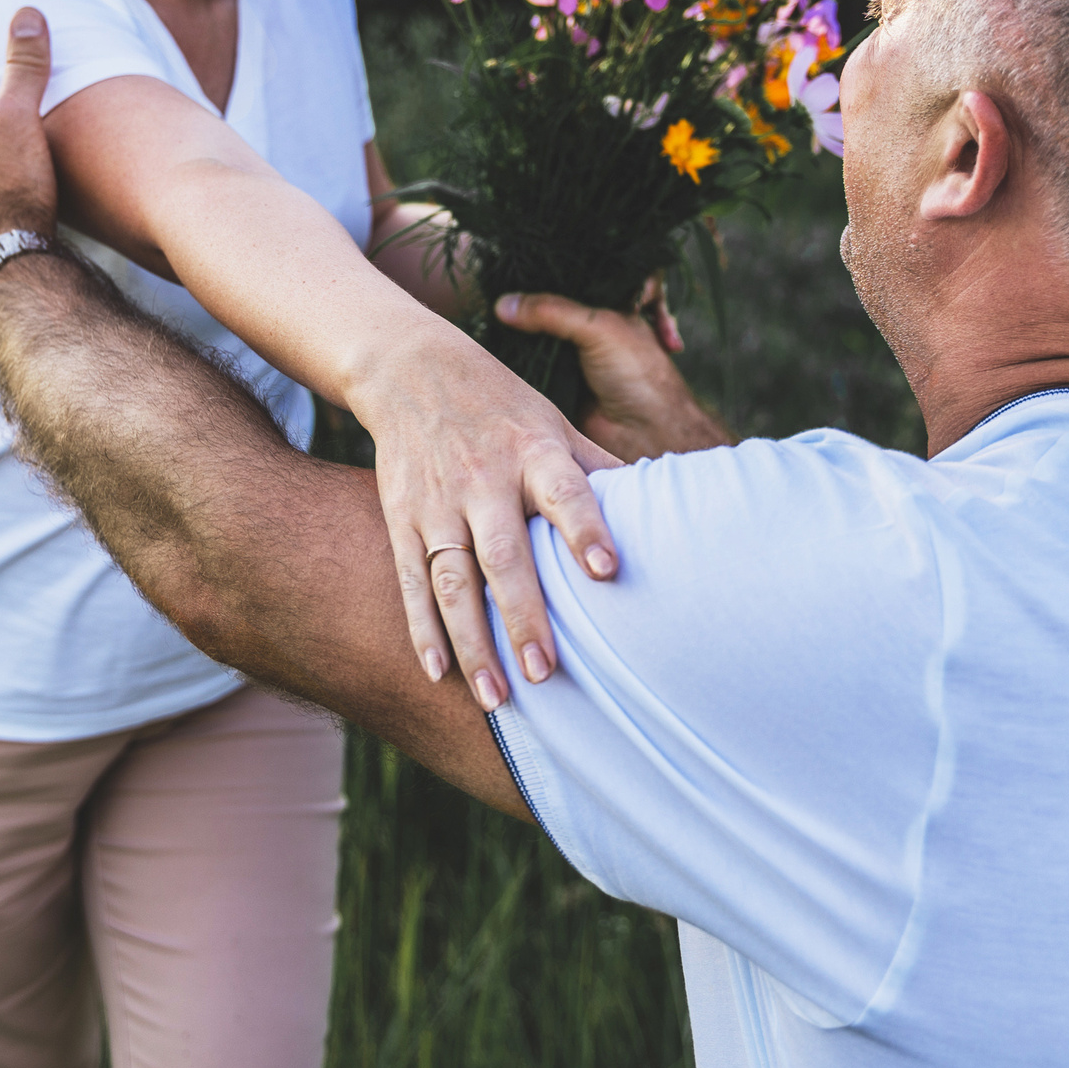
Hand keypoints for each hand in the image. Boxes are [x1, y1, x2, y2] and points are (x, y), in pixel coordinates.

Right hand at [348, 337, 625, 712]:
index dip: (585, 529)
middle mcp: (483, 478)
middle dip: (523, 616)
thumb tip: (666, 509)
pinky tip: (439, 673)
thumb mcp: (555, 422)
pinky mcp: (402, 517)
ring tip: (497, 699)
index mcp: (533, 450)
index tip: (607, 571)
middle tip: (545, 673)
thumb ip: (599, 469)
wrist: (410, 368)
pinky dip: (423, 629)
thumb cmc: (503, 407)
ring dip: (472, 642)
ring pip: (452, 581)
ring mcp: (437, 502)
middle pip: (504, 555)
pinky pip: (411, 581)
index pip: (565, 490)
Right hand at [494, 289, 731, 462]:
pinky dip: (515, 365)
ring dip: (516, 337)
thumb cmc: (638, 374)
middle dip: (524, 308)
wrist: (643, 433)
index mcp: (605, 308)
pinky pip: (528, 371)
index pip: (568, 283)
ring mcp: (570, 359)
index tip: (510, 268)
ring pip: (534, 342)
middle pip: (546, 312)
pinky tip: (492, 353)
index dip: (543, 277)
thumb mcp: (598, 327)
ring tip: (484, 319)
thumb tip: (504, 305)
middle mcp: (587, 331)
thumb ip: (552, 312)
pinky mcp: (556, 386)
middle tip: (489, 292)